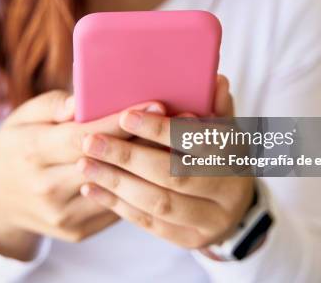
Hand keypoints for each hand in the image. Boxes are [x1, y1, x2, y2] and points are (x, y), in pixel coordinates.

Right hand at [0, 90, 160, 260]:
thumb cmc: (17, 148)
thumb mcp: (22, 118)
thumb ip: (53, 106)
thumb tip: (80, 102)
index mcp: (31, 152)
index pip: (82, 136)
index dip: (119, 121)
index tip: (154, 103)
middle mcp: (46, 186)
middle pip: (105, 162)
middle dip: (144, 140)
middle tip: (179, 120)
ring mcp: (62, 213)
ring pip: (116, 188)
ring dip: (149, 166)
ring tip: (177, 143)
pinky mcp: (77, 230)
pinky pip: (116, 207)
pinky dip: (138, 188)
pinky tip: (158, 169)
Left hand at [77, 75, 255, 249]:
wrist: (233, 205)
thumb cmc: (218, 154)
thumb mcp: (223, 128)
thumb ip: (215, 106)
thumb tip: (216, 80)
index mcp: (236, 155)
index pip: (197, 141)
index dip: (161, 130)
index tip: (125, 116)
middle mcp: (228, 191)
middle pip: (174, 175)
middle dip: (128, 157)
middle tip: (90, 142)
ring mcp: (210, 221)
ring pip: (158, 202)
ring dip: (116, 182)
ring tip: (85, 164)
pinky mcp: (190, 240)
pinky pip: (149, 223)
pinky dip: (117, 205)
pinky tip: (92, 188)